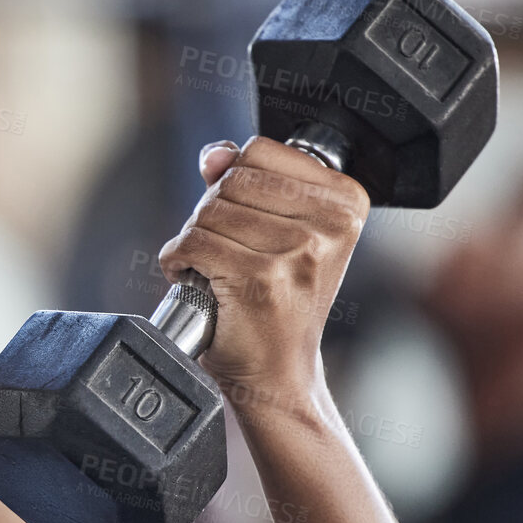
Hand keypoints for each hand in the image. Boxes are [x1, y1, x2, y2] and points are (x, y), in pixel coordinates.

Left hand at [158, 136, 369, 410]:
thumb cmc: (279, 304)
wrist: (279, 373)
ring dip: (194, 240)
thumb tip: (215, 153)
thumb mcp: (279, 232)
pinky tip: (197, 281)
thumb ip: (250, 182)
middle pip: (231, 180)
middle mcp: (330, 224)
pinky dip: (177, 261)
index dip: (233, 180)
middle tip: (224, 249)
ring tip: (215, 268)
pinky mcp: (260, 278)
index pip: (260, 150)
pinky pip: (191, 243)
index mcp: (346, 201)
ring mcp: (298, 251)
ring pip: (208, 212)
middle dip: (210, 212)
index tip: (242, 216)